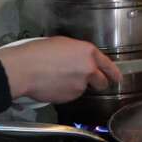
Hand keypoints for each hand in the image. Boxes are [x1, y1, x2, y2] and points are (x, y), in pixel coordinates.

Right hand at [0, 37, 121, 103]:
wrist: (24, 69)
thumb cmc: (38, 51)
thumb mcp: (63, 44)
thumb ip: (79, 53)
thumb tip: (82, 60)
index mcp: (88, 52)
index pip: (108, 65)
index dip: (114, 73)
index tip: (117, 78)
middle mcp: (89, 69)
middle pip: (102, 82)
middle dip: (98, 83)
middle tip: (86, 80)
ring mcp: (81, 85)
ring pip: (84, 88)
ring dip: (76, 86)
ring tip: (58, 78)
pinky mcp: (71, 97)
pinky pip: (72, 95)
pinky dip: (66, 92)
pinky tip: (53, 85)